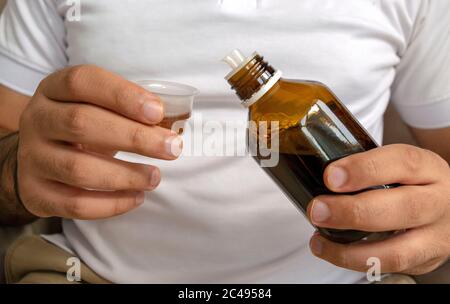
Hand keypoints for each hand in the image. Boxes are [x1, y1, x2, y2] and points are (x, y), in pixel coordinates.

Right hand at [18, 65, 182, 219]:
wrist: (41, 156)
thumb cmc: (83, 127)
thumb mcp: (97, 106)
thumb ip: (126, 110)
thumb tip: (167, 127)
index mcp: (53, 89)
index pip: (82, 82)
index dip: (122, 95)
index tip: (157, 112)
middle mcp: (37, 119)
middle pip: (82, 123)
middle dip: (134, 137)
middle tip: (172, 148)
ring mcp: (31, 157)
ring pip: (78, 168)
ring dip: (125, 175)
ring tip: (155, 177)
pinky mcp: (36, 193)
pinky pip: (74, 204)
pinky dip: (111, 204)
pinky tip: (136, 197)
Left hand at [307, 144, 449, 274]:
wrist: (445, 206)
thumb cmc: (410, 183)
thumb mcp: (397, 164)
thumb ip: (366, 167)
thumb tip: (322, 176)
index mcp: (428, 168)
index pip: (402, 162)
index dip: (364, 169)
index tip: (331, 176)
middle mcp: (438, 202)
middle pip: (404, 208)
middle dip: (353, 212)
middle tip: (317, 209)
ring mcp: (436, 237)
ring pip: (398, 251)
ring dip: (350, 250)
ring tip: (319, 241)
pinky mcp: (425, 261)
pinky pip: (389, 268)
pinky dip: (355, 262)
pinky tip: (332, 251)